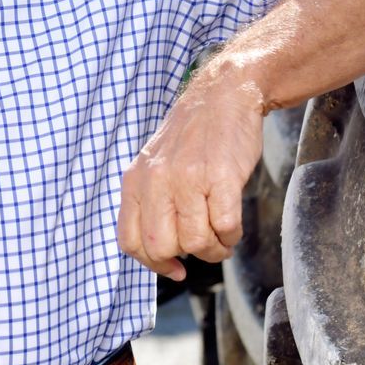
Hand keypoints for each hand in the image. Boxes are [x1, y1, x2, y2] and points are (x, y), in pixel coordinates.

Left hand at [117, 67, 265, 279]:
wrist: (223, 96)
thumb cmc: (193, 138)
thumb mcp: (156, 165)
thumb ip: (151, 203)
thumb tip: (161, 255)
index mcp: (135, 180)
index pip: (131, 241)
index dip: (153, 263)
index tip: (175, 268)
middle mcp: (156, 180)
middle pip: (162, 246)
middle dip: (187, 257)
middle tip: (205, 246)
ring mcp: (187, 178)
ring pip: (195, 242)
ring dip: (215, 249)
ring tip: (223, 235)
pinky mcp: (221, 177)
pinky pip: (224, 227)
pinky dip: (232, 235)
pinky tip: (233, 224)